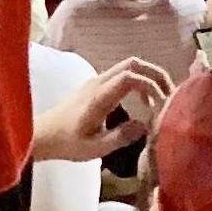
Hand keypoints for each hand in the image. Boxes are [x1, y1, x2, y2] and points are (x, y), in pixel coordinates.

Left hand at [32, 57, 173, 162]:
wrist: (40, 135)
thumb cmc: (66, 143)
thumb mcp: (96, 147)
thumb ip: (122, 137)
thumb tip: (147, 125)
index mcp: (98, 96)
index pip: (130, 77)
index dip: (151, 85)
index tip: (161, 105)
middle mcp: (97, 83)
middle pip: (132, 63)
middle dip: (156, 74)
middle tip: (170, 95)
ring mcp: (95, 82)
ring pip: (127, 66)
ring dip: (148, 77)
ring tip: (160, 100)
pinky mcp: (94, 86)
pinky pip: (121, 74)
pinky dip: (138, 81)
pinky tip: (143, 102)